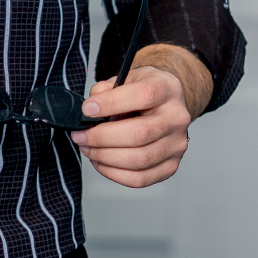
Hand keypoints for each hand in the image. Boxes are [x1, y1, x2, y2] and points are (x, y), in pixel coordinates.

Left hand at [70, 64, 192, 188]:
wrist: (166, 104)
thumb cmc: (143, 91)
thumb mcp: (127, 78)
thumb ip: (107, 89)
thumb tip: (91, 109)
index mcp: (166, 89)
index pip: (143, 96)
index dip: (111, 103)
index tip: (87, 109)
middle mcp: (176, 118)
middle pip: (140, 134)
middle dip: (102, 137)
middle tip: (80, 135)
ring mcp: (176, 144)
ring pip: (139, 159)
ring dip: (105, 157)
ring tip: (87, 149)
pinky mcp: (171, 166)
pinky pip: (141, 178)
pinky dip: (115, 173)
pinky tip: (100, 162)